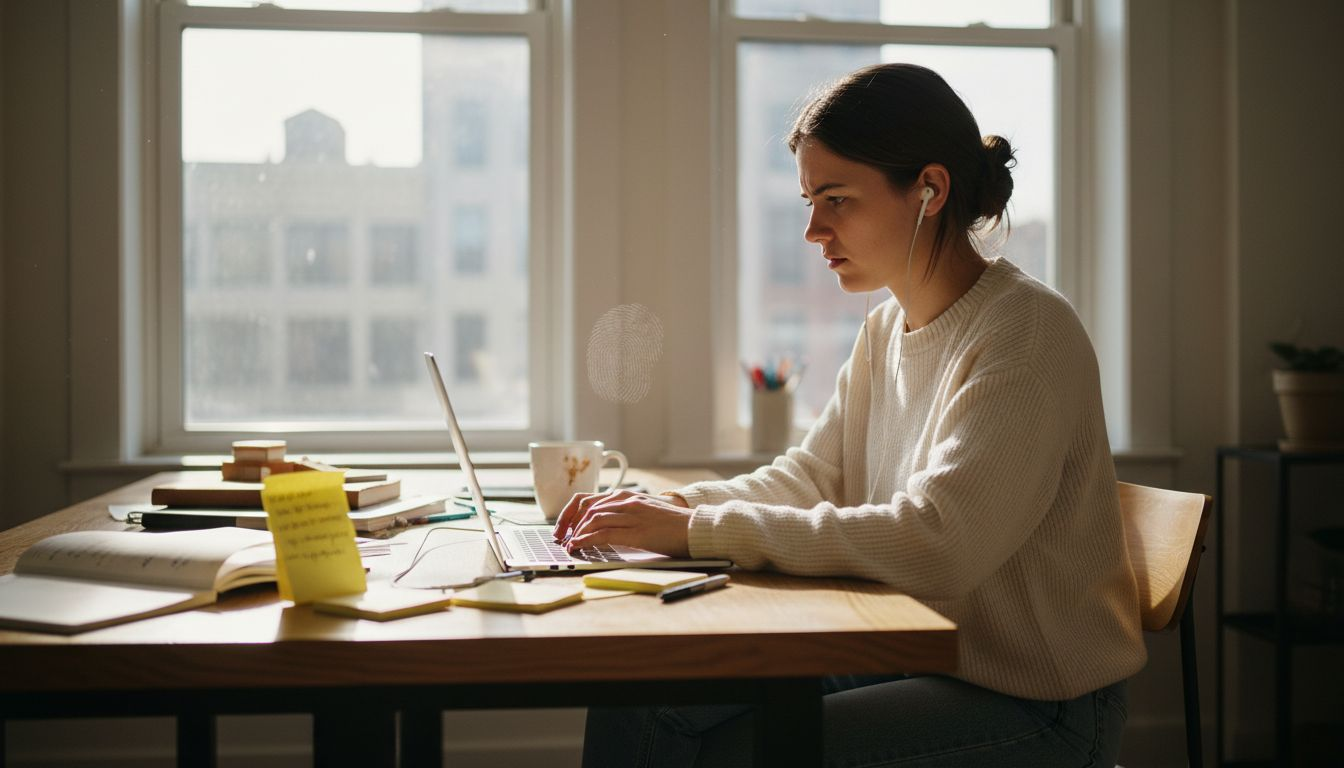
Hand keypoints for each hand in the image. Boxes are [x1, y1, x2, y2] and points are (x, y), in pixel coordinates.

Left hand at [552, 490, 692, 557]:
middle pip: (586, 508)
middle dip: (569, 523)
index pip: (589, 500)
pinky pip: (604, 533)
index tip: (564, 527)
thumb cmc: (671, 525)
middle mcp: (626, 501)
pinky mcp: (636, 530)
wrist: (694, 528)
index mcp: (626, 496)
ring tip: (569, 544)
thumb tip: (602, 528)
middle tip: (562, 537)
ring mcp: (631, 514)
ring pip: (593, 520)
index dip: (571, 513)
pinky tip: (578, 546)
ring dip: (576, 533)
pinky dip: (587, 540)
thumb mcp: (644, 513)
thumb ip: (624, 515)